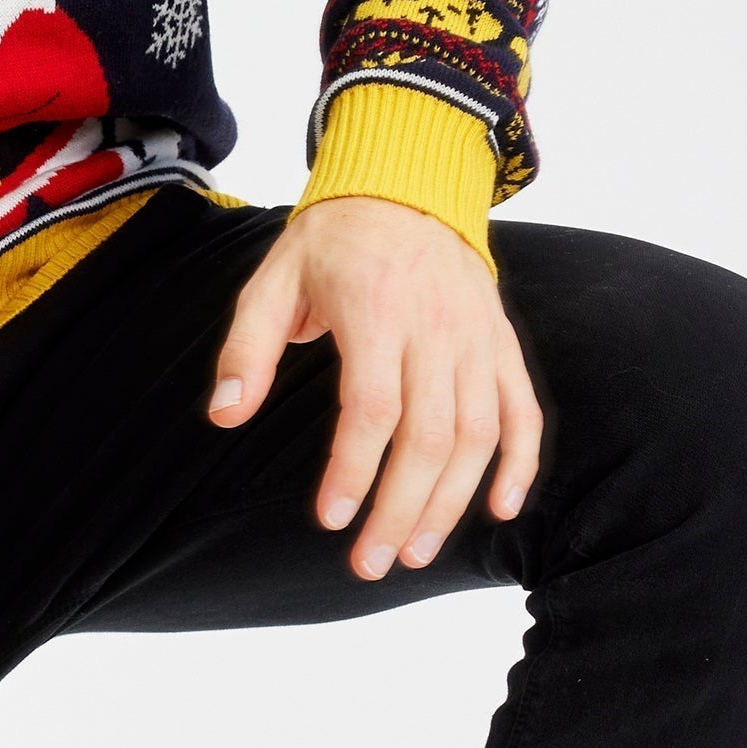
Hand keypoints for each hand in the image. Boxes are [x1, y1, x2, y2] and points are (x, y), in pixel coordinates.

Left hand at [209, 196, 541, 579]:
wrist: (407, 183)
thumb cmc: (332, 241)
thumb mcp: (273, 281)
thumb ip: (246, 350)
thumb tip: (224, 416)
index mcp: (377, 311)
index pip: (374, 408)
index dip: (355, 470)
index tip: (333, 518)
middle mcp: (437, 328)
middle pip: (430, 436)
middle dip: (401, 508)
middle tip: (372, 563)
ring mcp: (477, 337)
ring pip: (479, 435)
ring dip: (452, 501)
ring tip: (416, 551)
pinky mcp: (501, 343)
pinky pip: (523, 410)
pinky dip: (520, 463)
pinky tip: (498, 510)